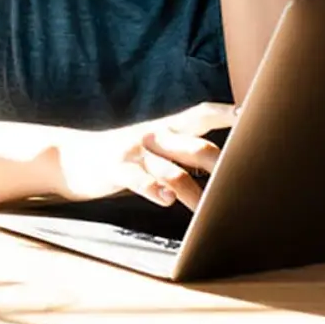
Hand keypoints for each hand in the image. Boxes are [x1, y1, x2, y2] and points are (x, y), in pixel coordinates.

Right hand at [51, 102, 238, 209]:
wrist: (73, 157)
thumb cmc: (125, 156)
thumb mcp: (154, 145)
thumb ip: (184, 151)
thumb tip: (223, 166)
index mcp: (167, 127)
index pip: (202, 114)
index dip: (226, 113)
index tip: (252, 115)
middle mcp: (154, 136)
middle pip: (195, 146)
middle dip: (220, 166)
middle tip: (241, 185)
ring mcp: (135, 152)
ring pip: (172, 170)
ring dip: (194, 192)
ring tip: (211, 210)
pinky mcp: (115, 169)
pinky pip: (138, 179)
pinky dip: (154, 189)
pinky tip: (167, 201)